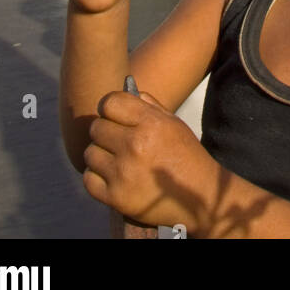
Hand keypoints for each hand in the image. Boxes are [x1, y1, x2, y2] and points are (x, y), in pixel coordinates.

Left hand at [83, 89, 206, 227]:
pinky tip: (110, 176)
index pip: (109, 103)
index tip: (112, 115)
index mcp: (150, 124)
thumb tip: (125, 92)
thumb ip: (149, 106)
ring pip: (90, 153)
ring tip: (115, 160)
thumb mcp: (174, 124)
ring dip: (100, 155)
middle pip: (96, 128)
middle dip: (105, 132)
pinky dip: (96, 178)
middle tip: (116, 140)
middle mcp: (135, 146)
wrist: (200, 198)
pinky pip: (88, 179)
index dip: (109, 107)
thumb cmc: (186, 156)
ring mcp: (123, 173)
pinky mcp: (116, 197)